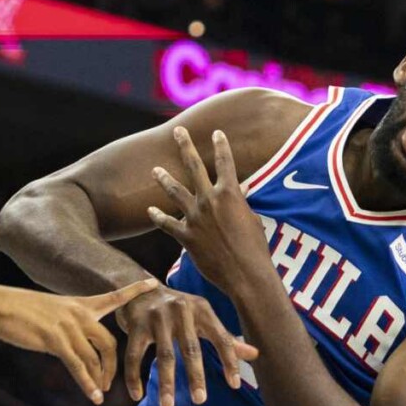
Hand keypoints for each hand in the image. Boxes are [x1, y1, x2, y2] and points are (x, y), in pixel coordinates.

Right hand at [0, 278, 158, 403]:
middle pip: (110, 343)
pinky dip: (88, 383)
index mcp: (79, 304)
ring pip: (95, 357)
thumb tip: (77, 342)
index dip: (134, 291)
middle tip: (110, 382)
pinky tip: (94, 396)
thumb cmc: (20, 311)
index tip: (154, 283)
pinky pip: (78, 365)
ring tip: (100, 394)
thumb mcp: (51, 312)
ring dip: (100, 379)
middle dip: (113, 366)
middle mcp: (79, 314)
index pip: (113, 296)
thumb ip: (69, 324)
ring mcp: (68, 327)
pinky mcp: (55, 340)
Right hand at [116, 285, 257, 405]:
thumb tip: (255, 355)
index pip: (221, 338)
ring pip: (163, 355)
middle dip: (195, 376)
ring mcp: (157, 317)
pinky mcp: (135, 325)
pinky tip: (137, 395)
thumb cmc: (177, 309)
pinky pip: (134, 355)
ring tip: (167, 405)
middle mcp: (181, 311)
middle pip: (191, 348)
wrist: (140, 288)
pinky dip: (134, 377)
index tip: (234, 385)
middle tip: (200, 400)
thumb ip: (225, 338)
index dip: (229, 361)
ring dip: (166, 382)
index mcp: (202, 310)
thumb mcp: (202, 317)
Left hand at [148, 127, 272, 296]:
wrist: (245, 273)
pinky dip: (158, 217)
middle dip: (185, 146)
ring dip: (164, 179)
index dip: (221, 145)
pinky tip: (149, 211)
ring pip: (175, 192)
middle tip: (177, 131)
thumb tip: (237, 197)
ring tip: (155, 169)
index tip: (216, 132)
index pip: (226, 162)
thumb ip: (239, 205)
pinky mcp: (186, 236)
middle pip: (194, 167)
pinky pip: (167, 224)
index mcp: (230, 194)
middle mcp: (210, 201)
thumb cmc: (255, 248)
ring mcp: (195, 218)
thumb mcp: (252, 219)